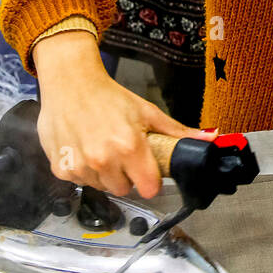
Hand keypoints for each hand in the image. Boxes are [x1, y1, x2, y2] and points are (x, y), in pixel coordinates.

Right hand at [31, 30, 216, 198]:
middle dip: (127, 176)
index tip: (147, 172)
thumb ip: (177, 131)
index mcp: (129, 147)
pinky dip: (84, 170)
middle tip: (122, 154)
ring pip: (102, 187)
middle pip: (125, 189)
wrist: (70, 83)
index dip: (150, 180)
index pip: (149, 188)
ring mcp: (81, 166)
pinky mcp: (62, 169)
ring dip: (105, 174)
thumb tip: (210, 138)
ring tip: (102, 148)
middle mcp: (104, 160)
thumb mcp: (146, 111)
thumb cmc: (108, 96)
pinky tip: (84, 149)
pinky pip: (81, 181)